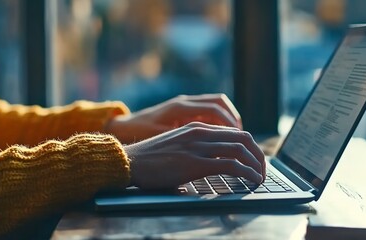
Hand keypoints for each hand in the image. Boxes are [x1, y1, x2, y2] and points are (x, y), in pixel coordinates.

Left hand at [105, 94, 241, 142]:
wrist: (122, 128)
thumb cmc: (139, 136)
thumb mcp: (161, 141)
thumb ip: (183, 143)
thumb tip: (207, 152)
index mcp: (180, 108)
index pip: (214, 109)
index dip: (230, 123)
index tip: (240, 138)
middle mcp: (184, 103)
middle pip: (219, 103)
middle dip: (234, 120)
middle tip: (244, 139)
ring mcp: (184, 105)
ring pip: (216, 105)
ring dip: (228, 119)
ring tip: (236, 137)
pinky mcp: (183, 111)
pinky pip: (208, 111)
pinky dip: (218, 121)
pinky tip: (221, 137)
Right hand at [124, 122, 265, 189]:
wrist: (128, 161)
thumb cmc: (150, 160)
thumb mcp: (177, 147)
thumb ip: (195, 151)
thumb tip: (212, 167)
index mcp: (197, 128)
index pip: (234, 132)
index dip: (250, 146)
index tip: (255, 160)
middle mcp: (200, 133)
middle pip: (242, 138)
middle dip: (258, 154)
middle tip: (263, 169)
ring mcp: (197, 146)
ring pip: (240, 149)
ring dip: (256, 164)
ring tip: (261, 177)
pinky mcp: (194, 162)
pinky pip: (230, 164)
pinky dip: (246, 172)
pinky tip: (252, 180)